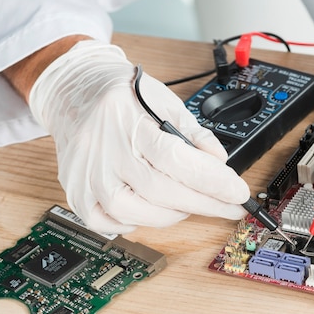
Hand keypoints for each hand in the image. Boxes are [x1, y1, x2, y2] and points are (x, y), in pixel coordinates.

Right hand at [29, 40, 249, 233]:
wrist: (77, 90)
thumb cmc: (125, 96)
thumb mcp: (166, 101)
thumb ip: (195, 133)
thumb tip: (220, 162)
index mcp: (129, 119)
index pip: (175, 159)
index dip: (211, 180)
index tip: (238, 192)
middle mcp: (104, 149)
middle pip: (159, 190)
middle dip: (204, 203)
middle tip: (230, 206)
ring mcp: (86, 173)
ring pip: (133, 212)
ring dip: (172, 215)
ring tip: (191, 203)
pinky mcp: (75, 189)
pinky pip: (105, 222)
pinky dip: (134, 223)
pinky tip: (152, 211)